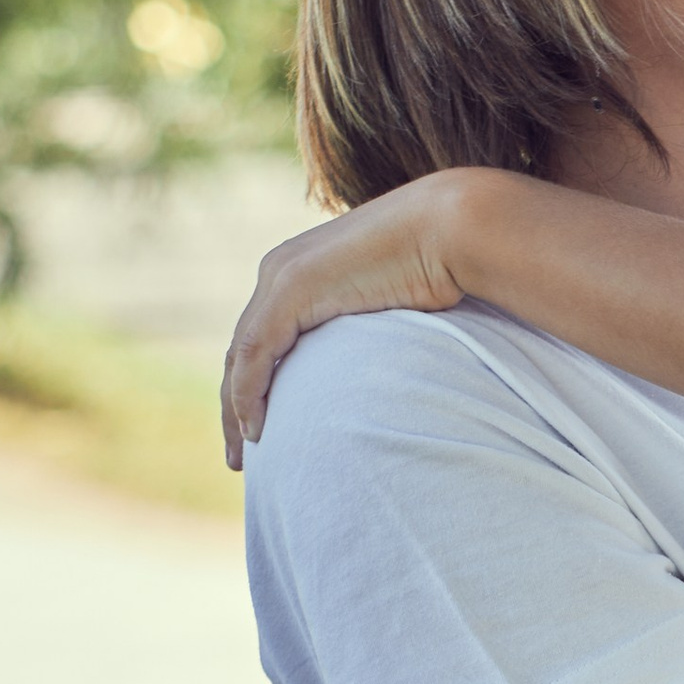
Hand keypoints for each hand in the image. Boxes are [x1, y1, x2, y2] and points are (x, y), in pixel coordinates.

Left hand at [222, 169, 483, 463]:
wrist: (449, 229)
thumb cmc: (438, 268)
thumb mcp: (391, 308)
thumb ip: (370, 332)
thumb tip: (383, 374)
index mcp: (298, 273)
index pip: (260, 339)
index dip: (252, 387)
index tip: (259, 432)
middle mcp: (279, 271)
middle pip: (240, 350)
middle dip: (233, 405)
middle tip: (240, 455)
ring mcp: (281, 277)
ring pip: (240, 356)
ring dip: (234, 409)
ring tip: (243, 455)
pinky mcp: (292, 288)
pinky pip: (256, 351)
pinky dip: (250, 393)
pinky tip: (256, 429)